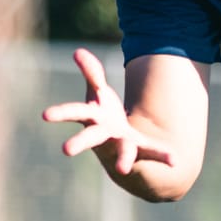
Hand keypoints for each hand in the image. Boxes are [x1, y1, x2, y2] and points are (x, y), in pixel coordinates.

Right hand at [41, 48, 175, 175]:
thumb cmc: (105, 120)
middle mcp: (105, 137)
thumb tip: (77, 51)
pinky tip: (174, 160)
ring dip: (123, 159)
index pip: (75, 113)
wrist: (122, 154)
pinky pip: (152, 153)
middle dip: (79, 143)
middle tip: (65, 149)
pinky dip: (163, 156)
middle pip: (90, 138)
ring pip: (122, 152)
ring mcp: (122, 147)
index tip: (46, 115)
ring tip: (123, 168)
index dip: (61, 112)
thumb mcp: (98, 94)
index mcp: (93, 120)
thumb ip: (92, 74)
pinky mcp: (142, 152)